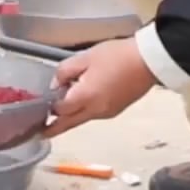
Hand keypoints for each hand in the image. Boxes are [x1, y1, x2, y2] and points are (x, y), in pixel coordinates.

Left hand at [41, 37, 157, 139]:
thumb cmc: (117, 56)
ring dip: (71, 117)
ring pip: (82, 119)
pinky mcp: (116, 110)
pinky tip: (84, 99)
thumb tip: (55, 84)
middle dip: (54, 129)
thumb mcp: (85, 57)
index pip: (60, 109)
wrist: (148, 61)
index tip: (42, 102)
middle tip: (41, 133)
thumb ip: (65, 71)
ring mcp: (107, 113)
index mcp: (85, 98)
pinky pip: (94, 114)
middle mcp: (95, 111)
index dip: (49, 106)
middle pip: (69, 123)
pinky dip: (85, 110)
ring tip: (60, 110)